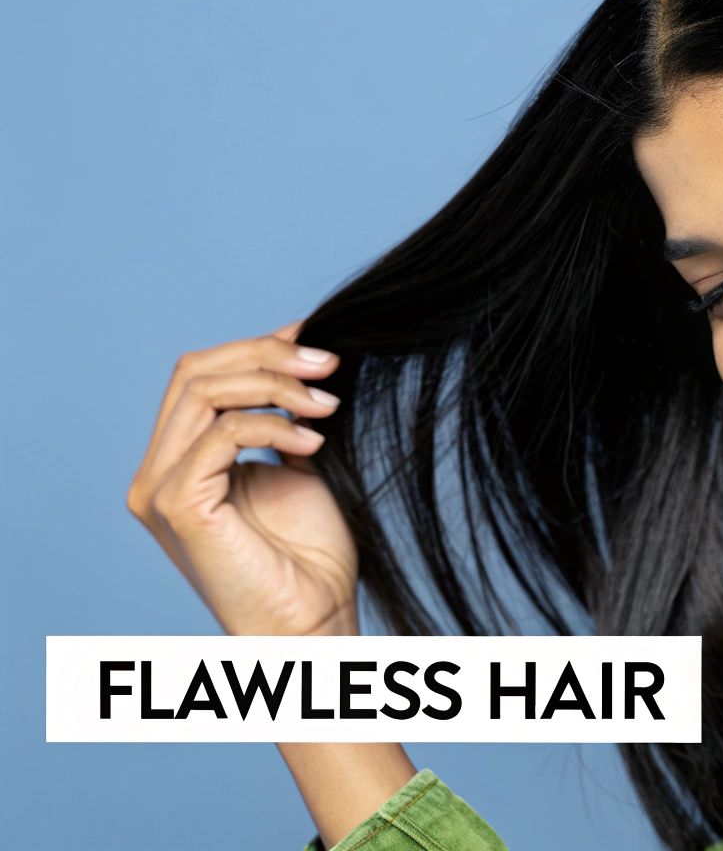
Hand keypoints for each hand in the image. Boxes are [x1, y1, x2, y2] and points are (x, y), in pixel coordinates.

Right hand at [126, 320, 359, 636]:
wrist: (312, 620)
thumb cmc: (309, 555)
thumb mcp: (300, 465)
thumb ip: (285, 416)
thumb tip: (305, 355)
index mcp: (179, 458)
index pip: (201, 375)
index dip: (258, 346)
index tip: (319, 337)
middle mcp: (157, 470)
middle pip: (194, 372)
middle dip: (267, 355)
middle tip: (330, 363)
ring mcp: (159, 488)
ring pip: (203, 393)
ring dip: (276, 385)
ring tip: (329, 403)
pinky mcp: (176, 504)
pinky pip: (220, 434)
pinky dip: (274, 425)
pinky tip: (314, 441)